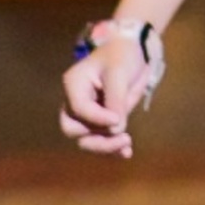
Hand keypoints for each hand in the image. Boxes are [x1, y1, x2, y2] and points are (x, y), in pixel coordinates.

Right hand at [60, 20, 157, 156]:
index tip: (118, 119)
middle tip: (122, 136)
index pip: (79, 109)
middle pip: (73, 130)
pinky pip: (100, 139)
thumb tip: (116, 128)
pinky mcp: (99, 121)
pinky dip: (112, 148)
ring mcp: (86, 113)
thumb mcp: (119, 73)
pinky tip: (126, 153)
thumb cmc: (121, 56)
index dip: (98, 118)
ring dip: (105, 145)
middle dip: (96, 138)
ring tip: (127, 144)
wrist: (131, 51)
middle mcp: (74, 101)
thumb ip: (116, 100)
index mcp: (73, 84)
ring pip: (85, 139)